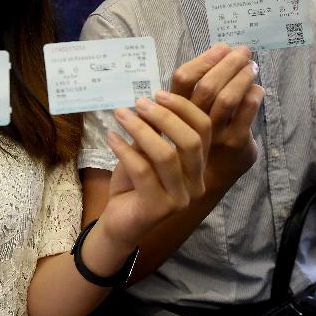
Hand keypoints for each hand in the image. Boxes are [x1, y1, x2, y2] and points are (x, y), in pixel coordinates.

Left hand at [97, 92, 210, 249]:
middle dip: (165, 117)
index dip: (184, 107)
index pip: (204, 129)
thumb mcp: (146, 151)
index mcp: (199, 165)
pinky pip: (142, 171)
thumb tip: (149, 99)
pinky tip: (111, 136)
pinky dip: (124, 149)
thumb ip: (154, 130)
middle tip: (140, 102)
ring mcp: (180, 199)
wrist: (119, 221)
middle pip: (192, 141)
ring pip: (166, 156)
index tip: (158, 93)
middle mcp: (196, 183)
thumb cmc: (135, 182)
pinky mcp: (158, 209)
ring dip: (141, 129)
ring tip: (121, 114)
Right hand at [170, 44, 264, 190]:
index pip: (184, 78)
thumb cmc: (190, 141)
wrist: (200, 183)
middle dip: (229, 63)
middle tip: (243, 51)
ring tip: (252, 66)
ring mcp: (215, 134)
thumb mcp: (179, 116)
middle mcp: (192, 121)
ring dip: (243, 76)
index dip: (204, 59)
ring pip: (228, 98)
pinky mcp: (236, 144)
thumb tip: (220, 57)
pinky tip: (257, 90)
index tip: (222, 47)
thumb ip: (191, 93)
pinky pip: (247, 112)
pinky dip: (254, 94)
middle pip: (209, 85)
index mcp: (174, 109)